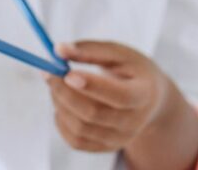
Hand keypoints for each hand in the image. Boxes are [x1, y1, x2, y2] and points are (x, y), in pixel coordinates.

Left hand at [44, 41, 173, 152]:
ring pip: (80, 128)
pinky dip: (61, 120)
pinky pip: (75, 141)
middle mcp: (134, 122)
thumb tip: (58, 50)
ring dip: (59, 103)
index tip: (68, 74)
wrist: (149, 100)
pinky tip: (63, 103)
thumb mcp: (118, 53)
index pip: (120, 96)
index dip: (92, 86)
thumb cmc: (131, 71)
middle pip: (93, 114)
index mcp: (143, 94)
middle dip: (64, 92)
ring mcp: (120, 139)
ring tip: (57, 84)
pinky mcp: (105, 147)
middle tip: (48, 72)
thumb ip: (90, 50)